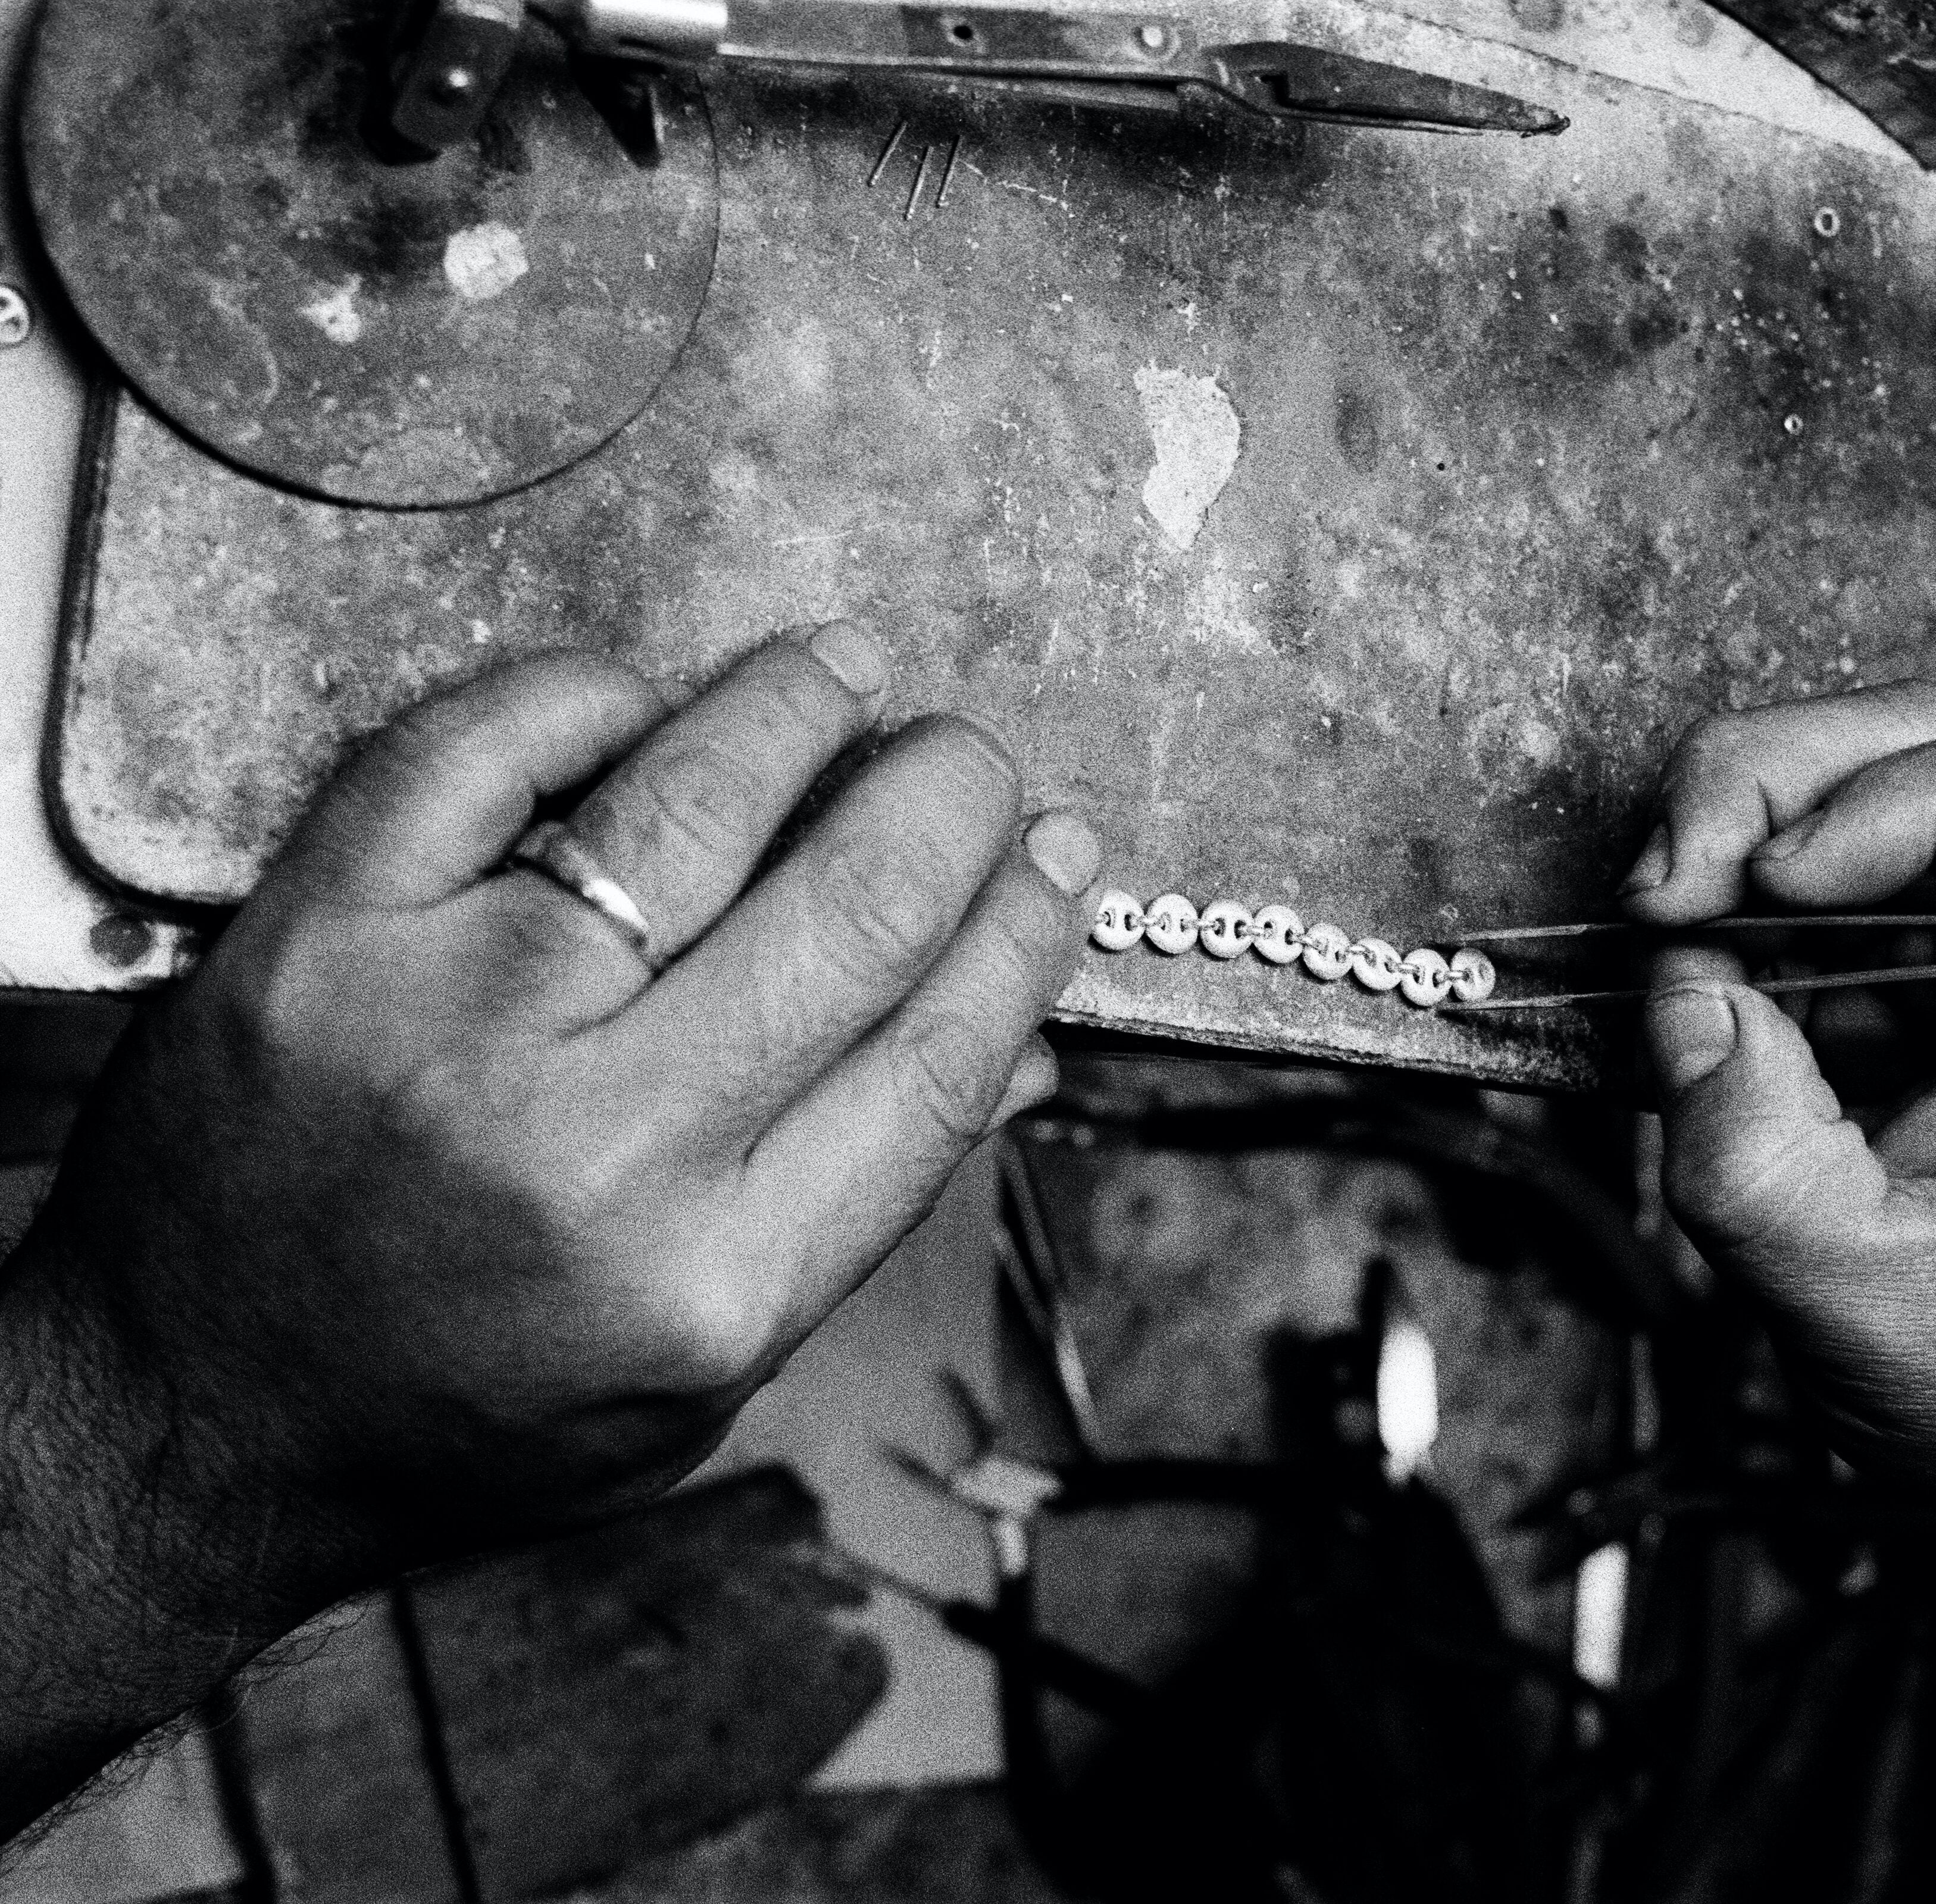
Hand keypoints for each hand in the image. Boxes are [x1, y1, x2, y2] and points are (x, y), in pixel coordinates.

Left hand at [19, 624, 1099, 1580]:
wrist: (193, 1424)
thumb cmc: (474, 1408)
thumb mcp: (703, 1378)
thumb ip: (854, 1208)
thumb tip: (1014, 1039)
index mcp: (719, 1277)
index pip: (936, 1055)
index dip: (1026, 929)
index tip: (1064, 849)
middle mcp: (601, 1150)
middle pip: (848, 909)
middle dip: (946, 799)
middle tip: (970, 753)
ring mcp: (450, 1023)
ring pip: (688, 800)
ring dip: (800, 707)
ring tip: (848, 669)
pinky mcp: (317, 936)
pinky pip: (474, 751)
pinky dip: (581, 697)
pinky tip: (645, 700)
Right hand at [1622, 683, 1935, 1540]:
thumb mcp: (1864, 1297)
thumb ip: (1754, 1153)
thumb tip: (1680, 998)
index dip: (1898, 800)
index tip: (1781, 885)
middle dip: (1780, 781)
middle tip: (1672, 877)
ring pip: (1867, 784)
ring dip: (1743, 822)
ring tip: (1666, 907)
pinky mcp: (1913, 985)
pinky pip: (1815, 887)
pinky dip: (1731, 898)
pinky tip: (1686, 954)